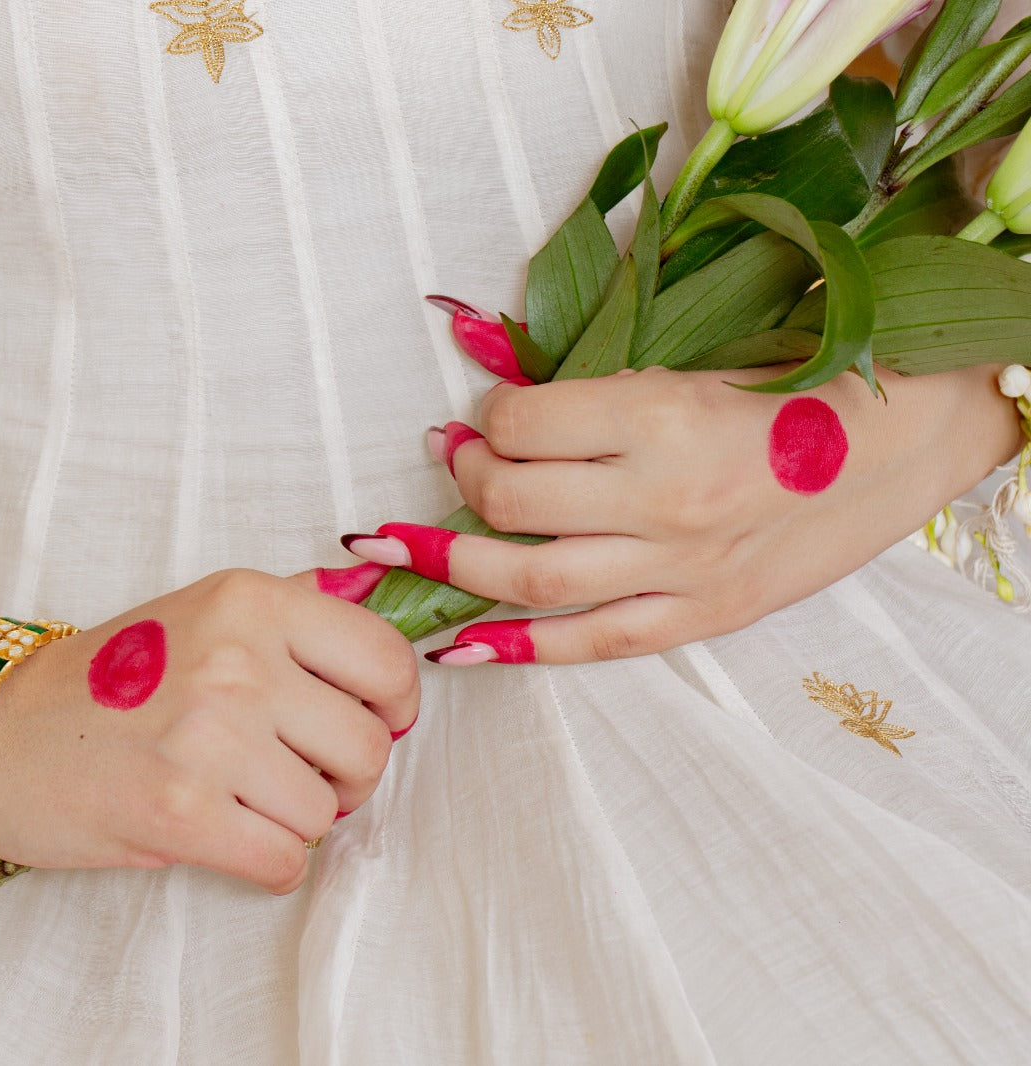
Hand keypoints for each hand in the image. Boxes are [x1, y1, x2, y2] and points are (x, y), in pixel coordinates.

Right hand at [0, 569, 418, 892]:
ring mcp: (209, 735)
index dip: (392, 710)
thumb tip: (380, 626)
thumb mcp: (203, 613)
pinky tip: (228, 840)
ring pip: (328, 812)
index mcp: (252, 601)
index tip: (363, 725)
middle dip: (346, 779)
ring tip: (241, 801)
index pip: (388, 662)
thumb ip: (292, 619)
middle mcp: (238, 659)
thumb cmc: (109, 681)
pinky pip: (285, 862)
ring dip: (295, 824)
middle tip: (296, 777)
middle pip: (370, 747)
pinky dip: (269, 866)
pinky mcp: (181, 811)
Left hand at [343, 363, 1020, 663]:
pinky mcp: (703, 615)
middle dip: (462, 479)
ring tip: (413, 549)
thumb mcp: (700, 352)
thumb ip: (593, 365)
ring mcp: (683, 568)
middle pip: (513, 501)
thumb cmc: (808, 382)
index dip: (487, 414)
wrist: (913, 439)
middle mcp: (665, 498)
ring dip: (457, 565)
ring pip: (533, 580)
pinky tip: (460, 646)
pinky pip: (591, 643)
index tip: (485, 410)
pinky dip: (517, 648)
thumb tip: (483, 354)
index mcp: (667, 416)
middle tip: (451, 458)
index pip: (524, 423)